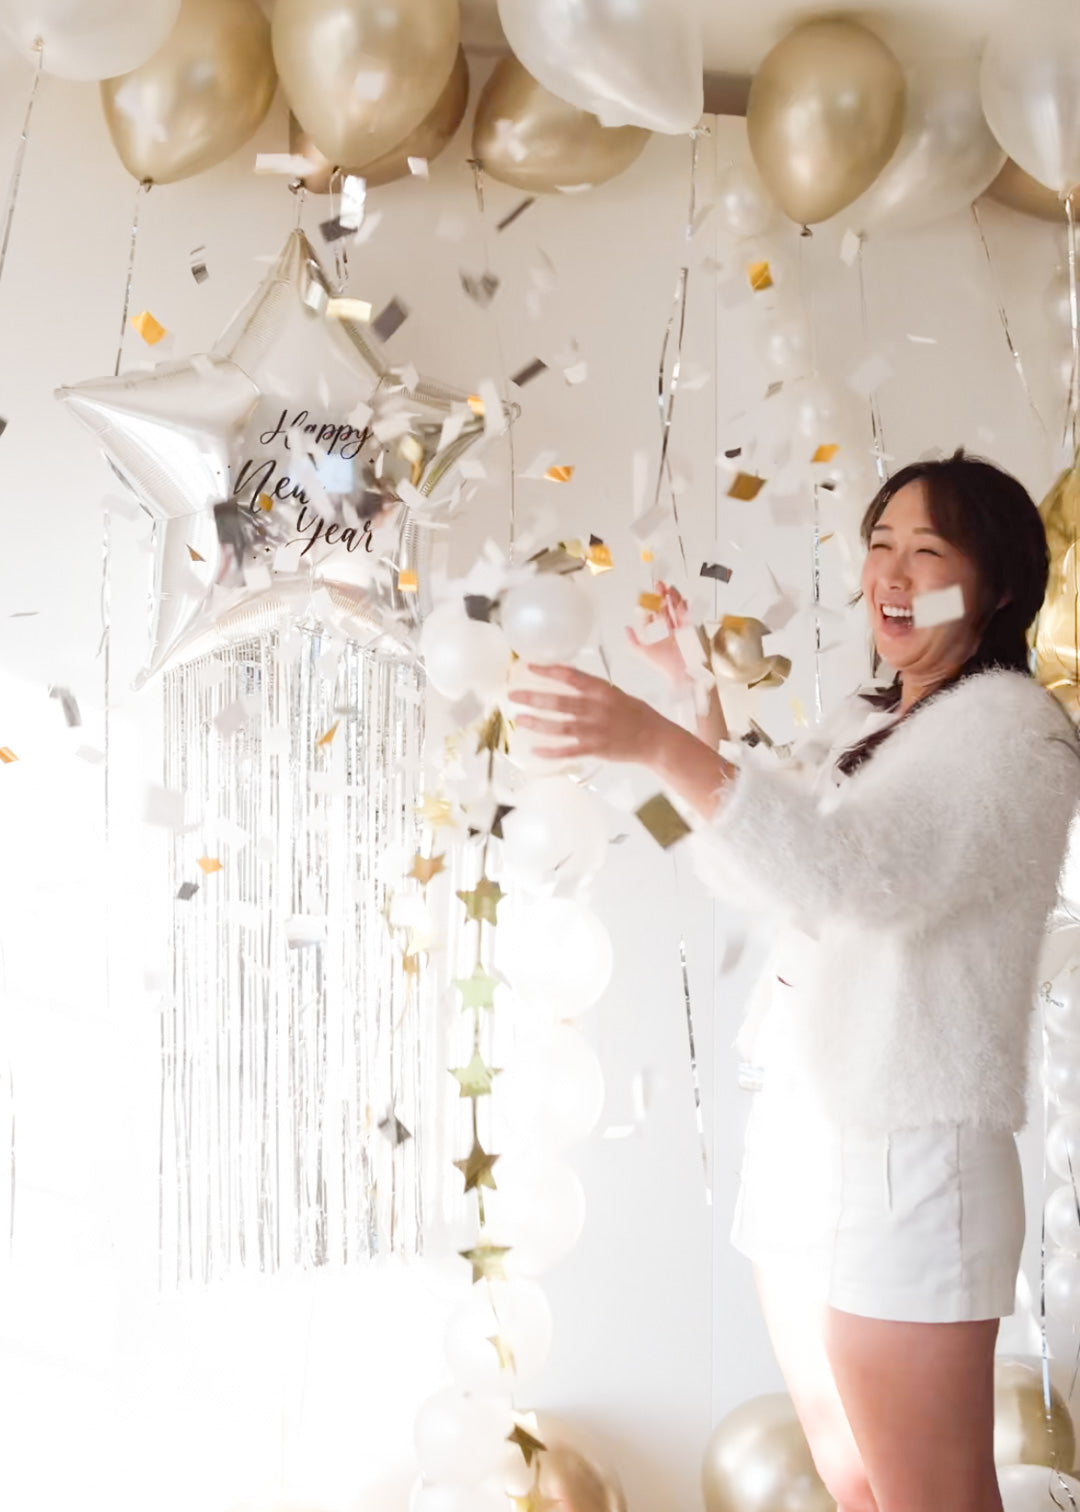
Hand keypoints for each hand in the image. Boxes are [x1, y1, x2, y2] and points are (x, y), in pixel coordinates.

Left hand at [508, 664, 665, 761]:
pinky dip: (551, 751)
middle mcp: (596, 709)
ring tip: (519, 719)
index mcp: (603, 691)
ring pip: (560, 726)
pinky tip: (535, 750)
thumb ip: (593, 689)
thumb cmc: (637, 714)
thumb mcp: (617, 694)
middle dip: (533, 698)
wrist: (656, 740)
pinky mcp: (595, 749)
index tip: (529, 667)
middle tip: (513, 695)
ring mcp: (595, 730)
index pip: (571, 677)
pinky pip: (569, 750)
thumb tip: (568, 676)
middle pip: (559, 702)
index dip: (548, 671)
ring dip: (537, 723)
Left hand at [626, 581, 693, 683]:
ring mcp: (684, 628)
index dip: (651, 608)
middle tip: (657, 585)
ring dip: (673, 598)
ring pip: (678, 609)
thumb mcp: (645, 652)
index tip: (645, 601)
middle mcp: (675, 630)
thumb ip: (634, 642)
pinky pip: (689, 615)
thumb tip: (626, 629)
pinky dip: (685, 608)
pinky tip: (679, 600)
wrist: (684, 673)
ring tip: (667, 588)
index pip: (657, 617)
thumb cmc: (667, 665)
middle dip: (662, 597)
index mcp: (664, 635)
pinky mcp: (693, 629)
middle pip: (668, 609)